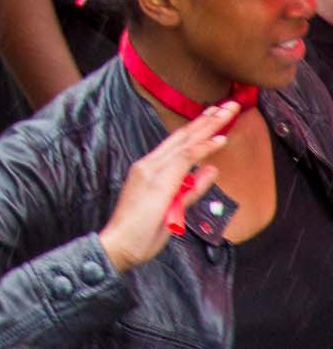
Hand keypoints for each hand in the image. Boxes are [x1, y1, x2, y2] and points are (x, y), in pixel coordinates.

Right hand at [97, 101, 237, 271]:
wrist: (120, 244)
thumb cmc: (142, 232)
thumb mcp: (174, 209)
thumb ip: (193, 188)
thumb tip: (212, 170)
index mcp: (151, 169)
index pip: (178, 143)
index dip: (199, 128)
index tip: (216, 115)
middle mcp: (150, 164)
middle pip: (182, 136)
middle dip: (207, 119)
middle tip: (228, 104)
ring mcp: (152, 169)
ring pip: (185, 141)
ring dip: (209, 126)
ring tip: (228, 112)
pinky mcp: (159, 179)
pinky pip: (184, 158)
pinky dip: (202, 147)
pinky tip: (218, 139)